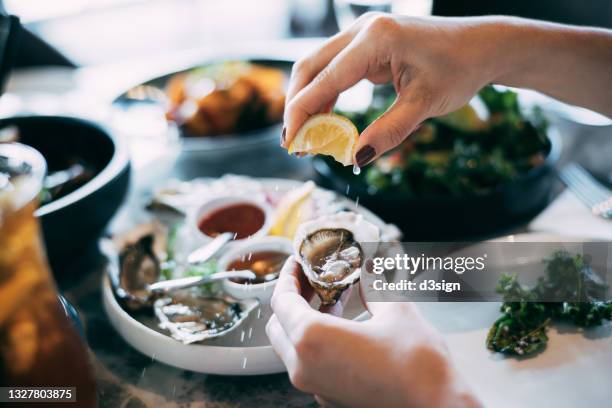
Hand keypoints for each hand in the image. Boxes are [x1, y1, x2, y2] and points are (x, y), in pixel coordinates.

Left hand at [266, 257, 479, 407]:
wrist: (437, 407)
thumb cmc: (418, 363)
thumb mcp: (396, 309)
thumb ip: (374, 284)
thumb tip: (368, 267)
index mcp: (312, 339)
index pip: (281, 301)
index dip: (288, 277)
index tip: (297, 263)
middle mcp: (305, 367)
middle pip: (278, 326)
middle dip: (291, 299)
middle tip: (311, 280)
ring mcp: (316, 387)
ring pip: (291, 348)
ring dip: (303, 320)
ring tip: (330, 299)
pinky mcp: (330, 398)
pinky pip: (309, 365)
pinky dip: (315, 342)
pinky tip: (342, 327)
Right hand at [281, 13, 496, 166]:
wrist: (481, 47)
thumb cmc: (459, 69)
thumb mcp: (425, 105)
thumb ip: (389, 132)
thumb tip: (356, 158)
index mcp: (376, 39)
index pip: (325, 79)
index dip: (302, 112)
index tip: (289, 142)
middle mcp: (362, 30)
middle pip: (310, 67)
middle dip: (296, 106)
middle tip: (292, 143)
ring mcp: (362, 34)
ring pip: (317, 66)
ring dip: (307, 100)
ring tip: (305, 137)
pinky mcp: (366, 44)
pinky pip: (334, 68)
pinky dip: (324, 94)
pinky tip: (323, 121)